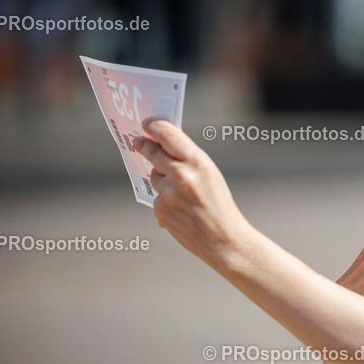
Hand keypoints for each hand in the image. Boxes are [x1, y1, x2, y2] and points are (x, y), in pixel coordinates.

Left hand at [134, 119, 251, 267]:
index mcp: (198, 162)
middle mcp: (181, 175)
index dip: (154, 127)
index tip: (147, 124)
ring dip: (162, 180)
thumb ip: (189, 159)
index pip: (168, 135)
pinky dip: (165, 202)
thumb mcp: (211, 174)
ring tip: (183, 194)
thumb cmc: (220, 205)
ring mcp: (168, 194)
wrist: (224, 240)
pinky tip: (182, 212)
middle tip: (138, 142)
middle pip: (152, 152)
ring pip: (154, 177)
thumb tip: (163, 145)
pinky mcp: (160, 210)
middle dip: (144, 146)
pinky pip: (157, 198)